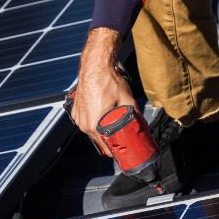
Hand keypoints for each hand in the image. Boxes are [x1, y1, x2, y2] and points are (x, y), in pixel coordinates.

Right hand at [71, 28, 137, 155]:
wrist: (95, 65)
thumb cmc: (107, 80)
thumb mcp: (127, 99)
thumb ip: (135, 113)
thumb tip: (142, 121)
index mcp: (94, 125)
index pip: (105, 148)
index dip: (115, 152)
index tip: (122, 152)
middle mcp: (84, 123)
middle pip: (98, 140)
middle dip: (109, 140)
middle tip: (121, 138)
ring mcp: (78, 116)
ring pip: (91, 130)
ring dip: (101, 130)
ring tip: (112, 126)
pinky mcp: (76, 109)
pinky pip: (85, 120)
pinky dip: (93, 120)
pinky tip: (102, 114)